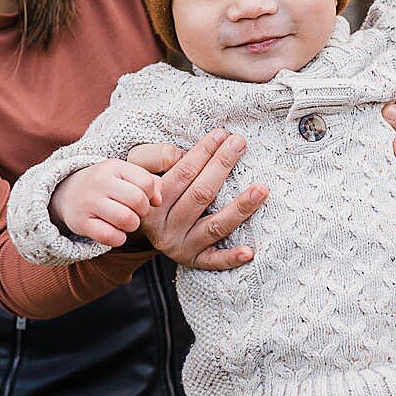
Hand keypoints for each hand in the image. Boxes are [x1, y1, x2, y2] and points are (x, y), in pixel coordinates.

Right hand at [49, 160, 163, 247]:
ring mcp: (89, 202)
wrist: (68, 194)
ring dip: (132, 225)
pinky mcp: (81, 223)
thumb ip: (150, 182)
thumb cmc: (106, 186)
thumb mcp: (125, 175)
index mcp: (114, 166)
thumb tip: (159, 201)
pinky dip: (118, 238)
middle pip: (138, 201)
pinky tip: (114, 232)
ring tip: (125, 222)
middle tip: (135, 212)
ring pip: (126, 219)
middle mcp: (100, 182)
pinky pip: (111, 237)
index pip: (147, 182)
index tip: (144, 199)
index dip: (151, 195)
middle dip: (142, 211)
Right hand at [126, 129, 265, 270]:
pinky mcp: (194, 261)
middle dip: (222, 166)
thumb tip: (184, 152)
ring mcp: (180, 246)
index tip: (221, 134)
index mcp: (152, 201)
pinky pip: (214, 261)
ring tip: (261, 189)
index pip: (181, 173)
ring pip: (214, 225)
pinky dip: (231, 257)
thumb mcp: (141, 170)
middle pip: (200, 195)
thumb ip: (158, 158)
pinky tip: (250, 251)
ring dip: (240, 207)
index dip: (202, 152)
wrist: (134, 226)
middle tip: (240, 143)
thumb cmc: (149, 190)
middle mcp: (164, 227)